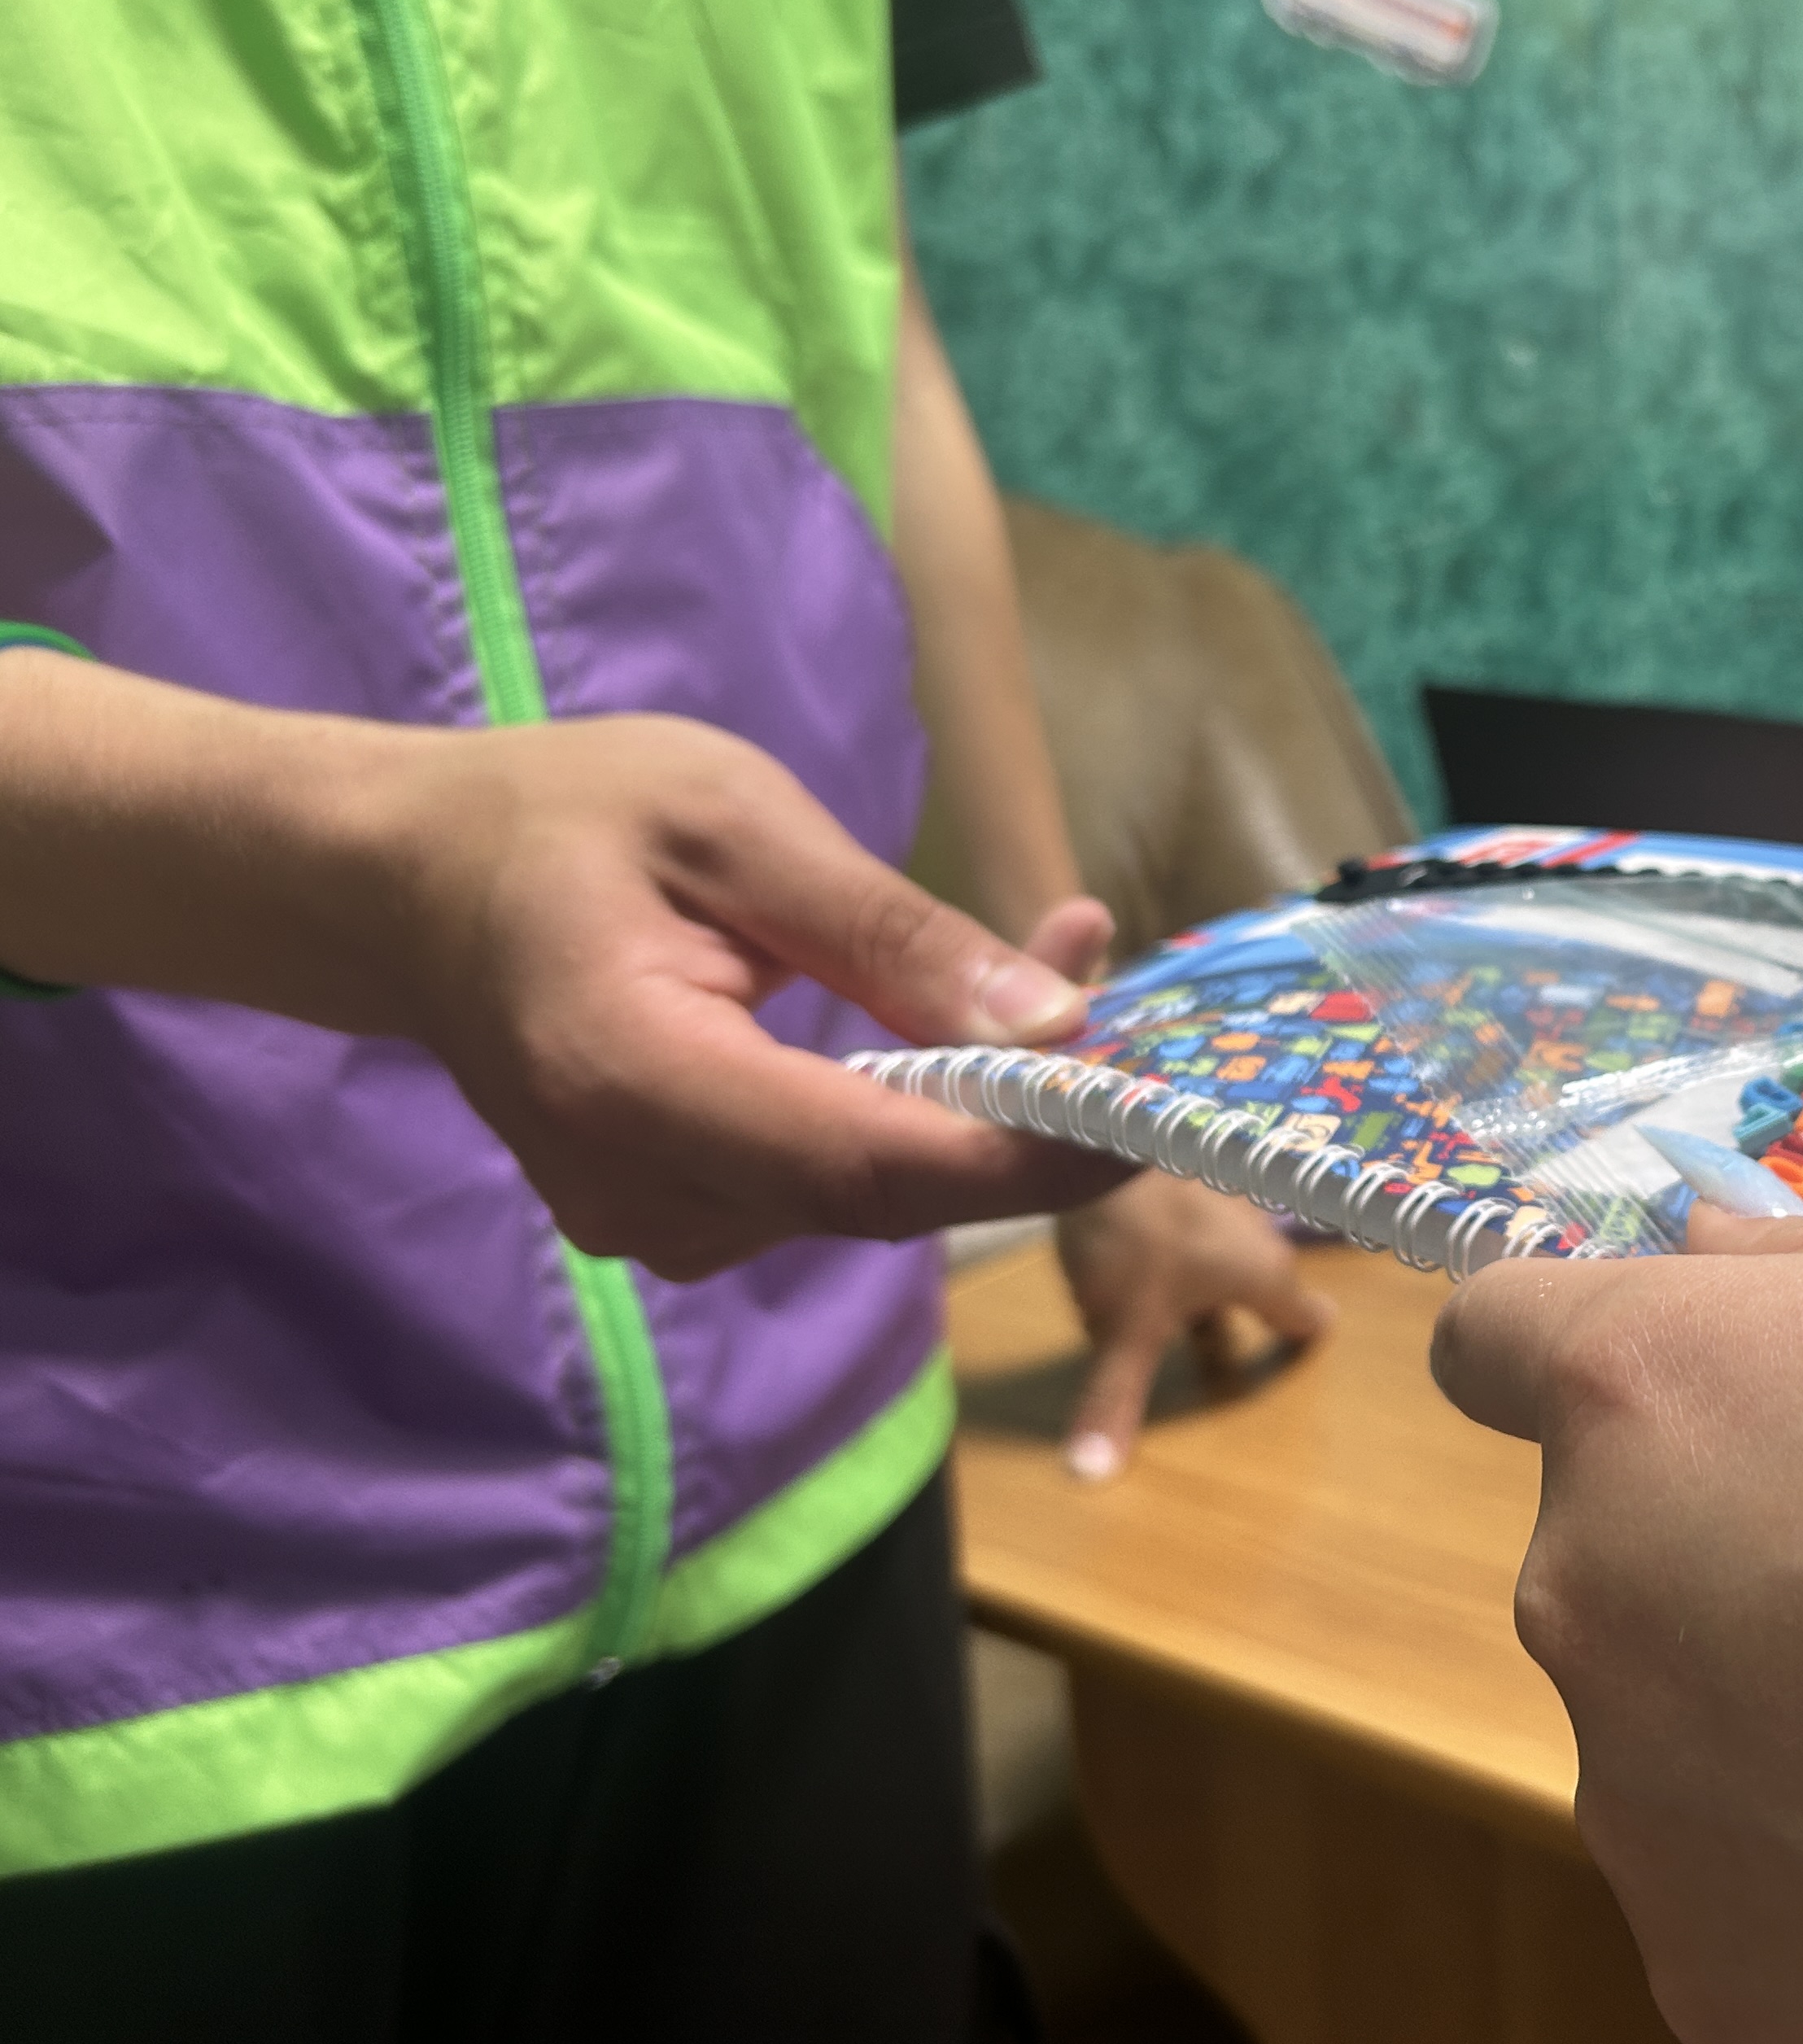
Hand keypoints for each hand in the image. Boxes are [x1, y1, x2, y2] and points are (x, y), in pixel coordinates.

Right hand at [380, 715, 1143, 1276]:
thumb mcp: (736, 823)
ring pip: (878, 1191)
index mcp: (639, 1084)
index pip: (875, 1166)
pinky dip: (921, 1108)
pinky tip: (963, 1018)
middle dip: (1037, 1105)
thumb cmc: (562, 820)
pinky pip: (836, 1182)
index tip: (1153, 1101)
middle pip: (892, 1190)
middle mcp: (644, 1192)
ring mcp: (656, 1224)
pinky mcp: (681, 1219)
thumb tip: (1055, 1019)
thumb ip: (892, 933)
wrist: (407, 887)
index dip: (1032, 1155)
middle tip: (1125, 976)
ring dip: (988, 1096)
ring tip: (1057, 953)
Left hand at [1049, 1173, 1336, 1480]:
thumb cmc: (1136, 1238)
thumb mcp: (1122, 1329)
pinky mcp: (1181, 1164)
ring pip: (1220, 1247)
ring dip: (1204, 1276)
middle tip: (1235, 1339)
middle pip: (1260, 1283)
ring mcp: (1220, 1192)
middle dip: (1244, 1314)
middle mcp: (1254, 1233)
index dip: (1304, 1337)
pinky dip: (1172, 1238)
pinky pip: (1186, 1215)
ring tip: (1174, 1301)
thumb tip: (1093, 1477)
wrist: (1101, 1130)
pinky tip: (1134, 1246)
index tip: (1312, 1343)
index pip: (1302, 1316)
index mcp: (1261, 1275)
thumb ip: (1114, 1399)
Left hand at [1433, 1212, 1802, 2043]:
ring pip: (1671, 1734)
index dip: (1589, 1361)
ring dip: (1777, 1724)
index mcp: (1648, 1394)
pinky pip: (1740, 1899)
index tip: (1700, 1400)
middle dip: (1725, 1553)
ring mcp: (1635, 1808)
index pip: (1496, 1341)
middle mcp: (1585, 1591)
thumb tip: (1698, 1247)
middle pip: (1606, 1551)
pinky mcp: (1707, 1982)